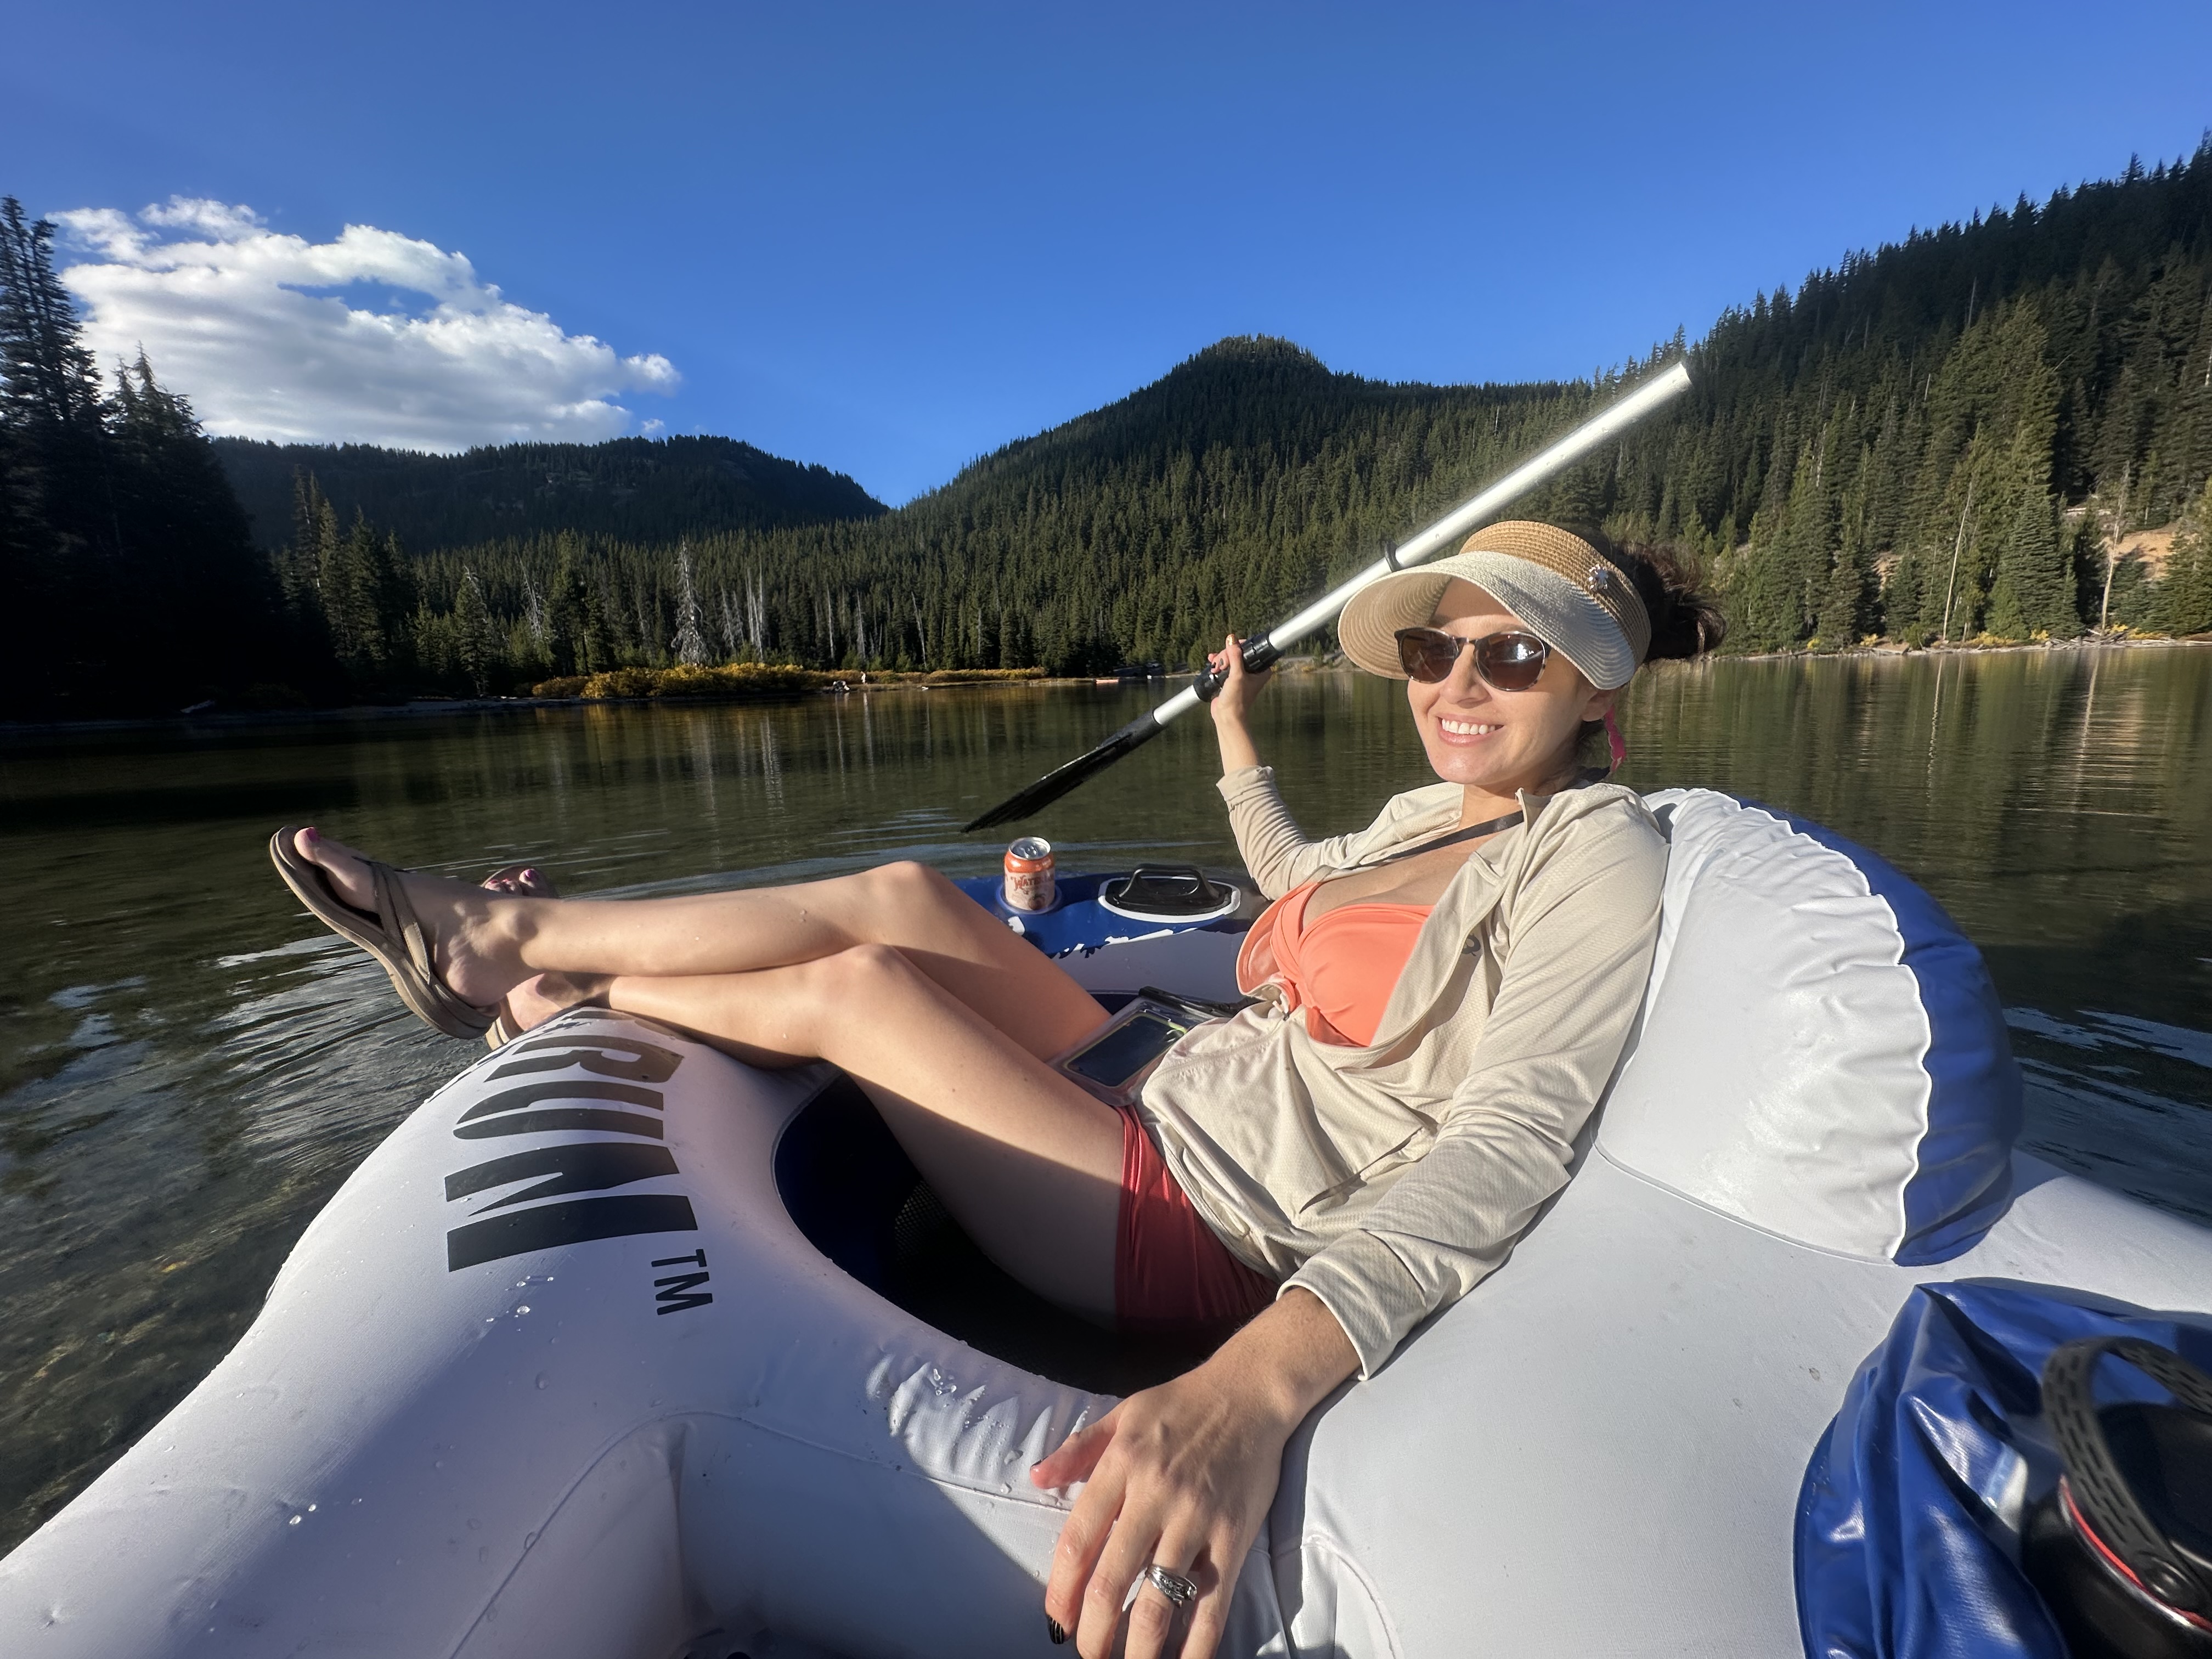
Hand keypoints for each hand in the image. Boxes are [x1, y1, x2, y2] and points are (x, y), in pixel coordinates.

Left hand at [1030, 1289, 1357, 1657]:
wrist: (1249, 1392)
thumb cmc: (1181, 1404)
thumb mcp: (1122, 1413)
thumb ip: (1078, 1448)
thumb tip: (1037, 1479)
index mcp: (1121, 1465)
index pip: (1078, 1539)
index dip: (1061, 1588)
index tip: (1055, 1620)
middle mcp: (1155, 1495)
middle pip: (1113, 1580)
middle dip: (1095, 1631)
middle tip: (1088, 1656)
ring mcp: (1197, 1519)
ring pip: (1161, 1600)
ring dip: (1140, 1648)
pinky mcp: (1234, 1536)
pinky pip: (1214, 1602)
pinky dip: (1199, 1644)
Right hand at [1206, 633, 1271, 729]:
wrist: (1227, 716)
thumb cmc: (1237, 700)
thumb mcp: (1237, 675)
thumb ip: (1234, 656)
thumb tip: (1231, 639)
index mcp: (1261, 670)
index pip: (1252, 650)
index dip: (1240, 647)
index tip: (1231, 650)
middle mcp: (1252, 672)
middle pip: (1238, 653)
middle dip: (1226, 655)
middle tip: (1222, 664)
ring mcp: (1241, 676)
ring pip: (1230, 659)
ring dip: (1221, 660)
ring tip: (1216, 667)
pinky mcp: (1230, 680)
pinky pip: (1224, 666)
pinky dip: (1218, 664)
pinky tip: (1212, 664)